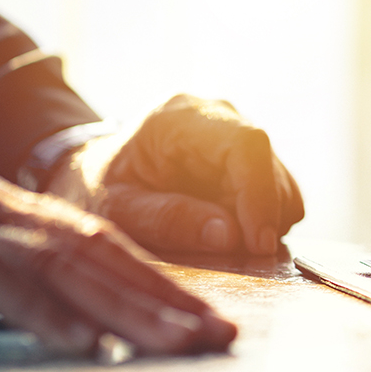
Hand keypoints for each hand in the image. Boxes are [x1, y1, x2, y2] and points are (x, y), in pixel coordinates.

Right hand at [0, 173, 235, 354]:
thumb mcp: (2, 243)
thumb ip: (41, 277)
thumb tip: (93, 321)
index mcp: (44, 226)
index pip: (121, 260)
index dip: (170, 290)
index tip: (218, 322)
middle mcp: (32, 228)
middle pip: (113, 269)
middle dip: (172, 306)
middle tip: (223, 339)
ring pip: (77, 277)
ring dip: (132, 312)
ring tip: (181, 344)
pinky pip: (14, 288)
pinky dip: (53, 315)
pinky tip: (90, 344)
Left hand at [55, 95, 303, 255]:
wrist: (89, 172)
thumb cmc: (93, 187)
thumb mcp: (113, 208)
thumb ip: (165, 219)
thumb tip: (230, 235)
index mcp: (181, 118)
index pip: (246, 144)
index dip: (260, 194)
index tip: (258, 243)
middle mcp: (219, 116)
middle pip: (269, 166)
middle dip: (261, 217)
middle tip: (236, 255)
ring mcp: (238, 135)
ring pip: (281, 182)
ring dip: (263, 221)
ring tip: (221, 240)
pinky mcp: (249, 159)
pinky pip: (279, 193)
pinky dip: (263, 220)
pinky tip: (228, 229)